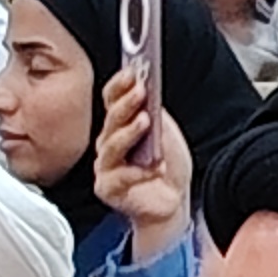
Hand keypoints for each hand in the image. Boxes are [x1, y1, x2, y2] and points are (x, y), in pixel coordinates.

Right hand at [92, 68, 195, 248]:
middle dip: (126, 103)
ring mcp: (105, 167)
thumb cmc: (167, 168)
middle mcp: (108, 144)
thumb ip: (156, 115)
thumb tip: (148, 89)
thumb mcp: (166, 134)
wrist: (172, 204)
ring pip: (112, 146)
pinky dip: (139, 171)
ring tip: (145, 121)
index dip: (120, 85)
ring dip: (129, 132)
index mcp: (120, 126)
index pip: (112, 99)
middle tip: (140, 91)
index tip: (133, 72)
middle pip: (111, 120)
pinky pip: (120, 177)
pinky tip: (156, 166)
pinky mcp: (108, 188)